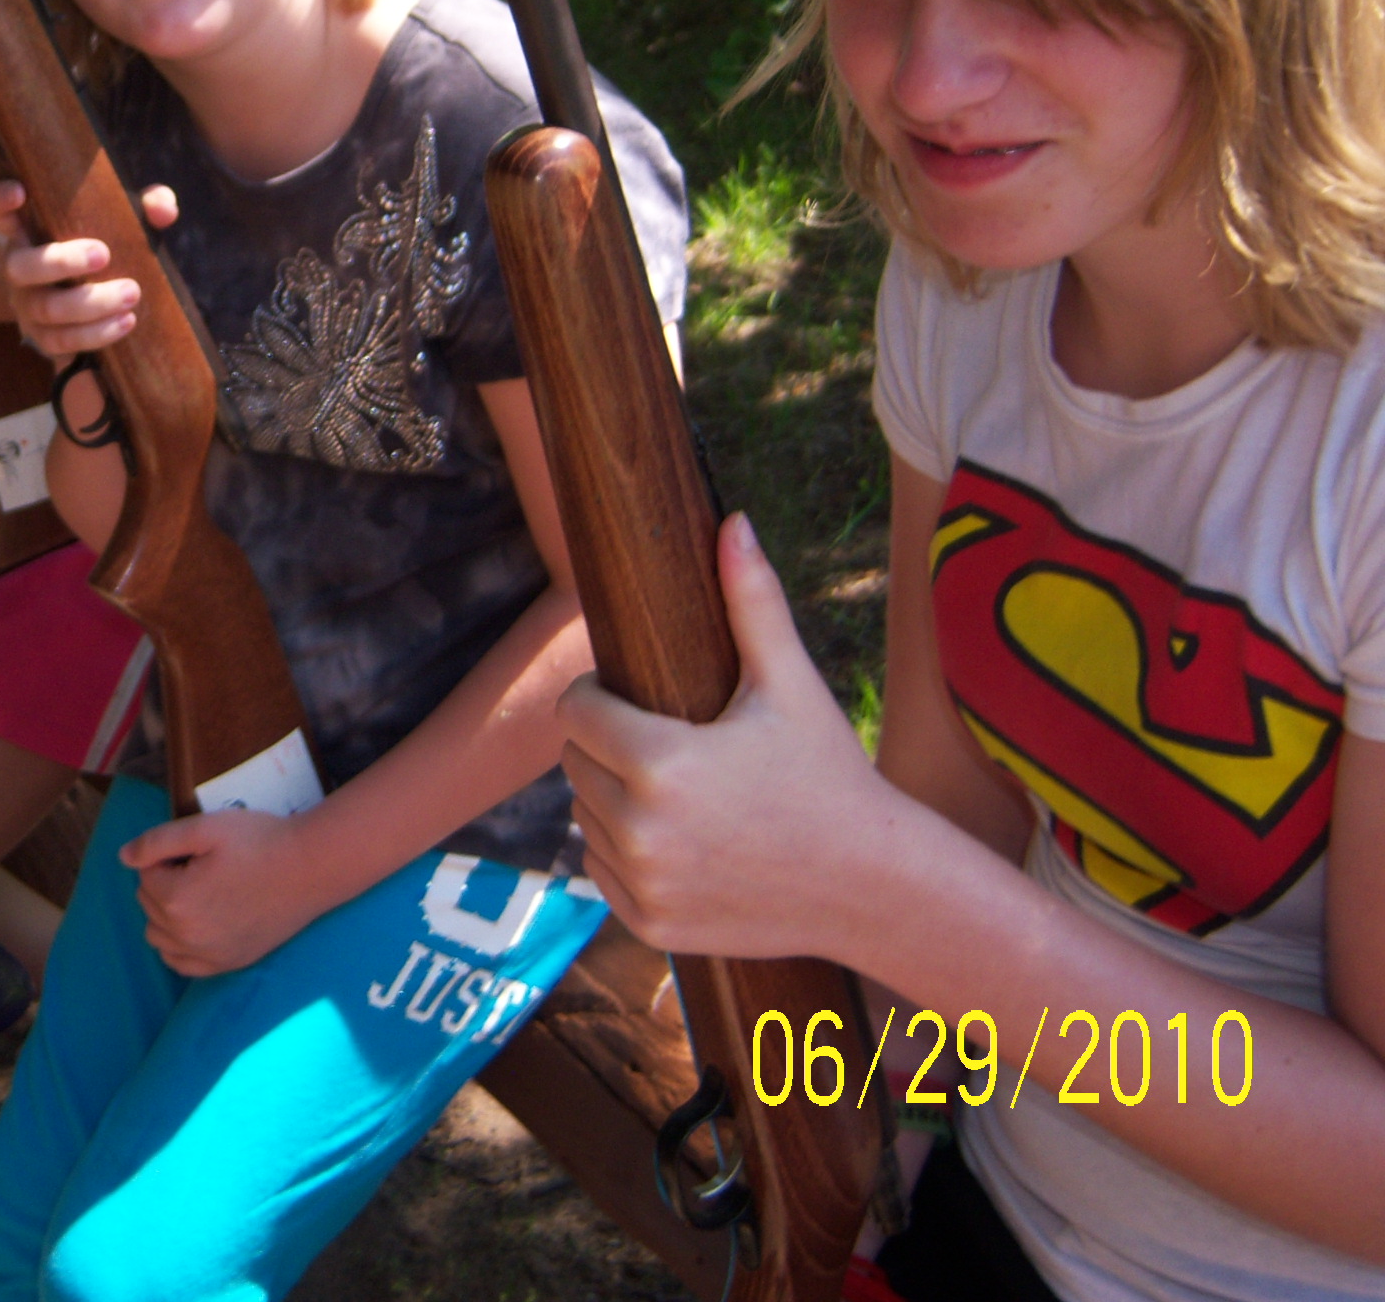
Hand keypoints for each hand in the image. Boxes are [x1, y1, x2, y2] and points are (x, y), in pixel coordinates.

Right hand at [0, 179, 179, 363]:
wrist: (86, 300)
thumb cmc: (103, 246)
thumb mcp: (119, 220)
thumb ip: (145, 205)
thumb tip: (163, 210)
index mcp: (27, 231)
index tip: (20, 191)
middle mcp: (18, 268)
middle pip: (21, 267)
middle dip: (61, 262)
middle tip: (103, 253)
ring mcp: (27, 306)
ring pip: (45, 310)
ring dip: (89, 304)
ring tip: (132, 294)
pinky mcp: (43, 338)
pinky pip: (61, 344)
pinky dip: (94, 336)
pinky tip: (125, 322)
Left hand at [118, 806, 321, 975]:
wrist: (310, 868)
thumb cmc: (258, 841)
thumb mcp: (204, 828)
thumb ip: (157, 842)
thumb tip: (124, 858)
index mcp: (176, 900)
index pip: (144, 874)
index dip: (167, 856)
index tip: (197, 849)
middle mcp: (187, 936)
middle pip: (149, 904)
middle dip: (165, 882)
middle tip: (202, 865)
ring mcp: (209, 955)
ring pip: (159, 936)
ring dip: (167, 912)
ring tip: (200, 890)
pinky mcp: (228, 963)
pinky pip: (182, 964)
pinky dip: (179, 945)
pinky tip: (197, 924)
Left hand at [558, 513, 893, 962]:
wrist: (873, 885)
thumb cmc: (829, 774)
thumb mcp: (790, 685)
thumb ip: (751, 601)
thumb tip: (732, 521)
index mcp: (661, 762)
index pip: (575, 712)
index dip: (599, 698)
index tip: (632, 695)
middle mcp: (641, 827)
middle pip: (574, 764)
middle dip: (608, 747)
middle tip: (667, 743)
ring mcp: (643, 883)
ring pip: (584, 816)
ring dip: (611, 798)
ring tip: (676, 790)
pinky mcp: (649, 925)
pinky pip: (600, 869)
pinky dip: (625, 852)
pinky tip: (680, 838)